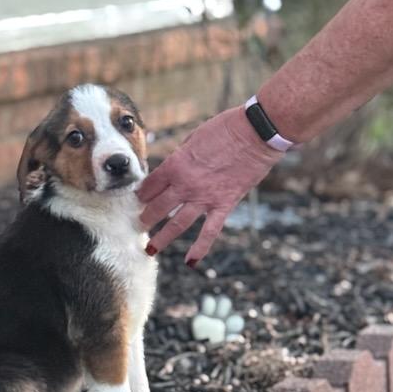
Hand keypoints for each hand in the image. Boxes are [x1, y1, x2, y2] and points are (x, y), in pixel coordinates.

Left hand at [138, 106, 282, 264]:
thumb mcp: (193, 139)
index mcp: (175, 164)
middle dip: (145, 218)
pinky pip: (210, 231)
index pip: (150, 185)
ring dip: (161, 237)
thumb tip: (172, 169)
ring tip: (150, 248)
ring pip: (177, 224)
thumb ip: (180, 157)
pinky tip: (190, 262)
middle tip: (138, 225)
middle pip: (157, 207)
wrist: (256, 132)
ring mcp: (204, 197)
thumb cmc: (225, 128)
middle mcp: (186, 184)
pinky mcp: (224, 205)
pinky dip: (200, 248)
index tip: (136, 201)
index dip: (140, 194)